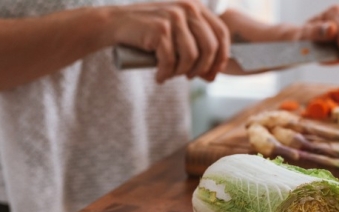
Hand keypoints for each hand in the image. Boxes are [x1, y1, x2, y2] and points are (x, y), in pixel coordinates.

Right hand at [107, 1, 229, 81]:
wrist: (116, 24)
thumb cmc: (150, 34)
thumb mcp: (178, 36)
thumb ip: (197, 50)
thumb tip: (213, 76)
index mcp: (196, 7)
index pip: (222, 33)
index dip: (221, 57)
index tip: (212, 73)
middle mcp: (187, 8)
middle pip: (210, 47)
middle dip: (202, 68)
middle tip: (189, 77)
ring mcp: (173, 17)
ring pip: (192, 56)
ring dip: (182, 72)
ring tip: (170, 75)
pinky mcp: (160, 29)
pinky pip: (171, 61)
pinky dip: (165, 74)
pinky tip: (159, 77)